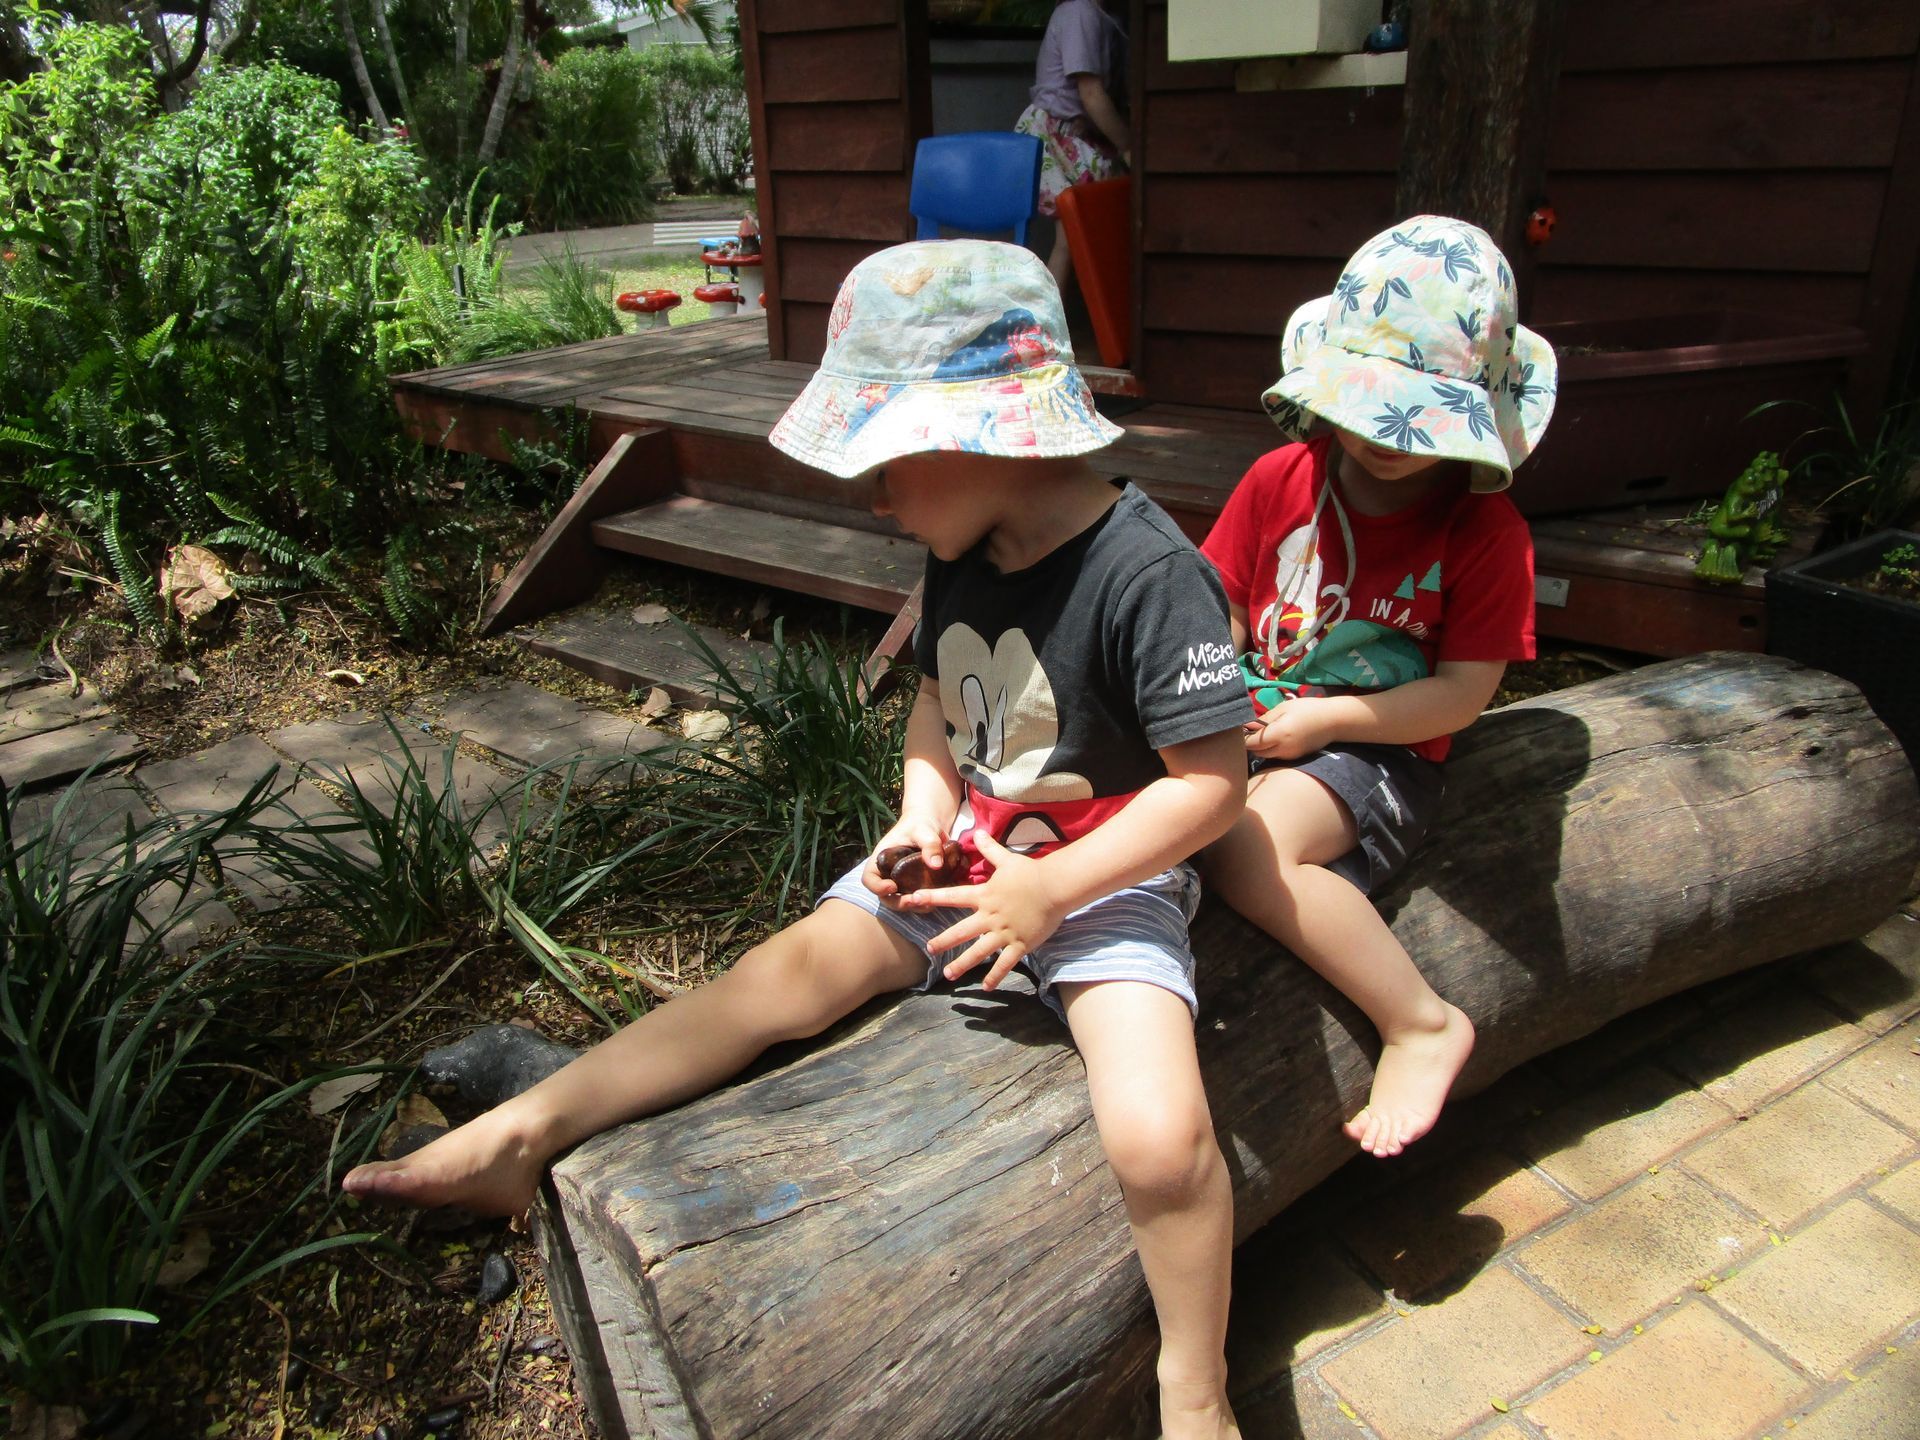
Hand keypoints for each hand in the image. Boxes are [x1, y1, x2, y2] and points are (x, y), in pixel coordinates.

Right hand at [863, 813, 957, 901]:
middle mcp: (888, 874)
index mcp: (882, 860)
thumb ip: (929, 844)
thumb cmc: (920, 824)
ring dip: (913, 906)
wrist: (930, 826)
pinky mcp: (915, 886)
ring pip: (901, 901)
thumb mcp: (924, 830)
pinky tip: (937, 900)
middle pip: (885, 897)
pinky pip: (916, 899)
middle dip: (898, 902)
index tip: (892, 886)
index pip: (869, 879)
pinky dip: (925, 903)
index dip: (876, 887)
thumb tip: (936, 865)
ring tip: (929, 904)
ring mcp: (902, 882)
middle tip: (914, 901)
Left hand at [897, 831, 1065, 990]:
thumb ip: (989, 849)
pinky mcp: (1020, 944)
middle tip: (929, 949)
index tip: (913, 899)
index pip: (953, 896)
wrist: (1055, 887)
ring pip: (979, 952)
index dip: (932, 897)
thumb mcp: (1007, 860)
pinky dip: (995, 976)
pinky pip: (1005, 964)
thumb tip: (977, 831)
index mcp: (984, 896)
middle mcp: (990, 916)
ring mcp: (1004, 932)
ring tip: (948, 975)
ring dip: (962, 964)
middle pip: (961, 931)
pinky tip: (986, 986)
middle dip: (943, 941)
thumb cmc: (1031, 873)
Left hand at [1245, 697, 1335, 759]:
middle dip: (1250, 743)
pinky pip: (1276, 755)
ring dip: (1261, 747)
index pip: (1251, 743)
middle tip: (1251, 729)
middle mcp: (1283, 749)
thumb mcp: (1284, 707)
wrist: (1334, 721)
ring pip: (1265, 755)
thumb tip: (1245, 725)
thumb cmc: (1308, 709)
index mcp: (1279, 734)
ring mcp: (1289, 756)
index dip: (1243, 737)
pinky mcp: (1294, 758)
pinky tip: (1276, 738)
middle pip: (1256, 752)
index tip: (1241, 728)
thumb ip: (1264, 719)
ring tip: (1264, 732)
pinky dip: (1271, 749)